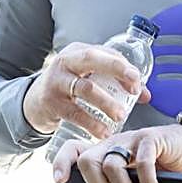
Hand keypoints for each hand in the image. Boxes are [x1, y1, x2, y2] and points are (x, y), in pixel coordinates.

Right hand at [21, 42, 149, 136]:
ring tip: (120, 116)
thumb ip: (117, 83)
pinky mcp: (51, 103)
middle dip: (116, 70)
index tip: (137, 83)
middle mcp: (66, 61)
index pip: (105, 52)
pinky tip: (103, 132)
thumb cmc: (70, 86)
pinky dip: (91, 123)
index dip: (123, 66)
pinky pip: (74, 113)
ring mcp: (56, 81)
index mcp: (79, 51)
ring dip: (106, 103)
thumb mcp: (90, 77)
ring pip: (84, 88)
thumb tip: (146, 95)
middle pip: (91, 59)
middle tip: (133, 89)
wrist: (35, 101)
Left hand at [51, 123, 181, 182]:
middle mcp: (113, 145)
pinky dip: (147, 182)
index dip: (63, 163)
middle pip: (87, 161)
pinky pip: (142, 161)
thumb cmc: (161, 163)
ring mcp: (131, 139)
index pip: (75, 150)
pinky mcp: (150, 138)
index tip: (59, 181)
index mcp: (105, 153)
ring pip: (111, 164)